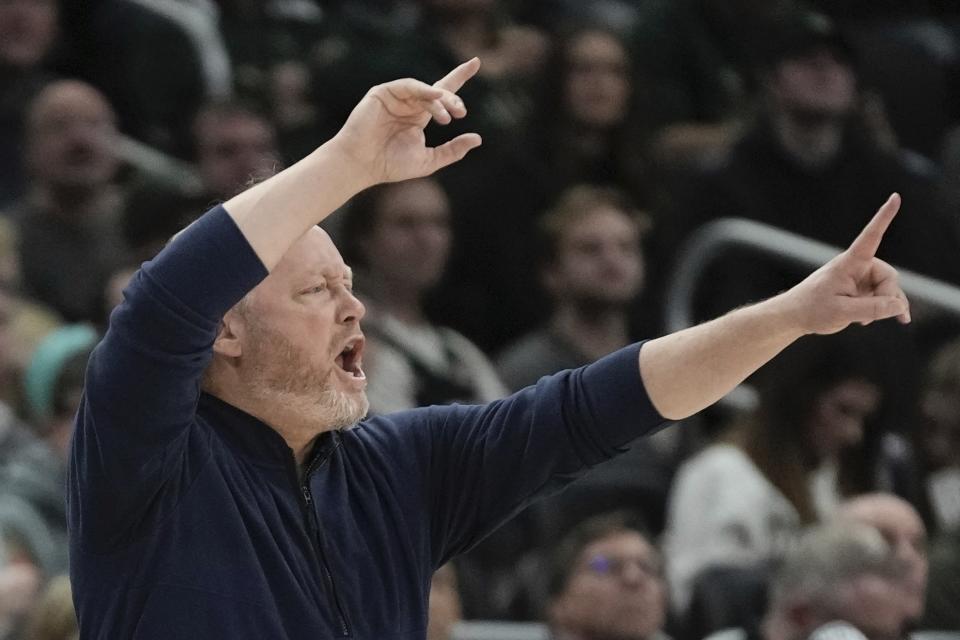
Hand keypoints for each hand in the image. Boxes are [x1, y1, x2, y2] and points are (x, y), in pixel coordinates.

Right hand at [331, 59, 482, 187]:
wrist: (362, 165)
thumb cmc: (390, 165)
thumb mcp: (429, 160)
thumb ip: (453, 150)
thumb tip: (478, 139)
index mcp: (419, 116)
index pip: (443, 93)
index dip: (459, 77)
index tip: (476, 62)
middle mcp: (409, 104)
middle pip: (438, 91)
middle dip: (452, 100)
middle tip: (461, 112)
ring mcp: (395, 97)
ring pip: (425, 91)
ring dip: (440, 100)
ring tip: (449, 117)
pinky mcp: (383, 93)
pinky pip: (408, 86)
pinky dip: (423, 90)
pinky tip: (436, 98)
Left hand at [785, 193, 910, 334]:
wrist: (795, 316)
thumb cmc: (812, 310)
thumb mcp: (842, 313)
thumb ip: (872, 309)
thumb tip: (899, 306)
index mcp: (848, 263)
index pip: (870, 237)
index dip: (883, 217)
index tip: (895, 197)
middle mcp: (857, 266)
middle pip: (889, 276)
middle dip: (888, 296)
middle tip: (869, 317)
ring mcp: (860, 278)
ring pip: (889, 289)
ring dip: (885, 306)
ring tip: (866, 321)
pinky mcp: (862, 290)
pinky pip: (884, 298)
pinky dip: (887, 309)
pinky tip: (892, 320)